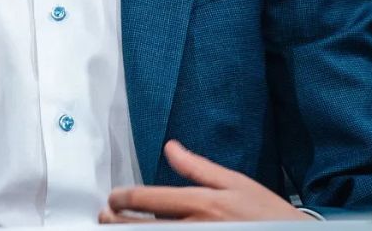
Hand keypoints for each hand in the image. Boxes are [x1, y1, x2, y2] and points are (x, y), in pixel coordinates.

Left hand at [99, 140, 311, 222]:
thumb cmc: (266, 213)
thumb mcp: (235, 182)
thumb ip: (198, 167)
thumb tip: (171, 148)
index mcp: (200, 203)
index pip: (147, 199)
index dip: (121, 199)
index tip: (113, 199)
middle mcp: (195, 226)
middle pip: (140, 226)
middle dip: (115, 222)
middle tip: (104, 218)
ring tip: (114, 229)